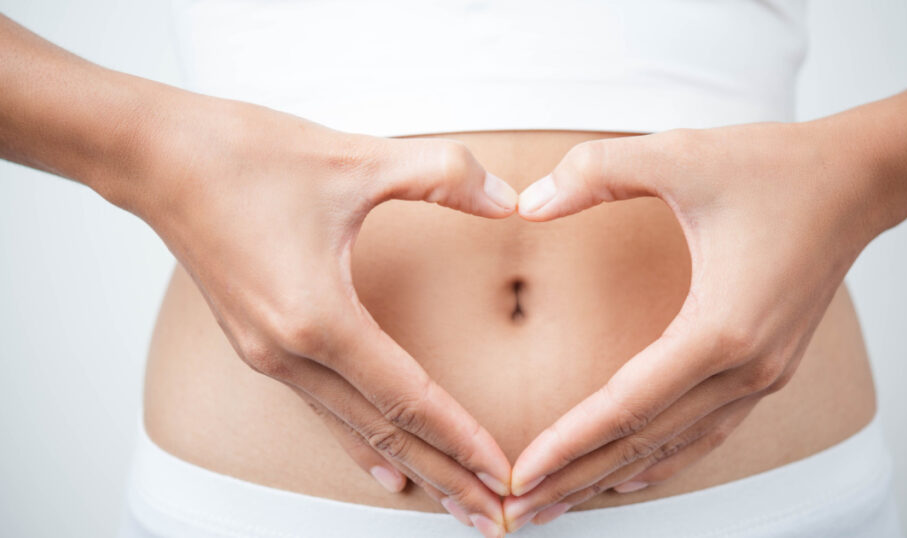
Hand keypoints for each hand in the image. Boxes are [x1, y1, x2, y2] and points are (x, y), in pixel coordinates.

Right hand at [126, 95, 518, 535]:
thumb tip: (511, 199)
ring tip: (453, 502)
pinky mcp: (260, 345)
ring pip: (354, 429)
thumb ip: (445, 176)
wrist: (155, 156)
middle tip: (494, 518)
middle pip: (384, 433)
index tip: (504, 475)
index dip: (462, 439)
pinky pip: (323, 410)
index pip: (407, 398)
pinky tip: (385, 468)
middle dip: (445, 477)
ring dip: (410, 466)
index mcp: (317, 318)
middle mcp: (290, 353)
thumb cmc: (244, 157)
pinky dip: (361, 443)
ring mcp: (269, 355)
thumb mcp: (358, 157)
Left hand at [501, 121, 886, 529]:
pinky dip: (662, 459)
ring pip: (675, 447)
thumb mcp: (680, 153)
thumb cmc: (777, 167)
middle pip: (646, 443)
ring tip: (559, 501)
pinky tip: (629, 475)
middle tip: (519, 511)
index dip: (568, 443)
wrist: (860, 180)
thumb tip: (526, 204)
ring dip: (612, 477)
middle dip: (577, 479)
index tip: (519, 475)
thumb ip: (596, 172)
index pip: (627, 406)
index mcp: (722, 329)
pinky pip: (705, 432)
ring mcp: (762, 376)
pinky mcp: (767, 370)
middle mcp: (746, 369)